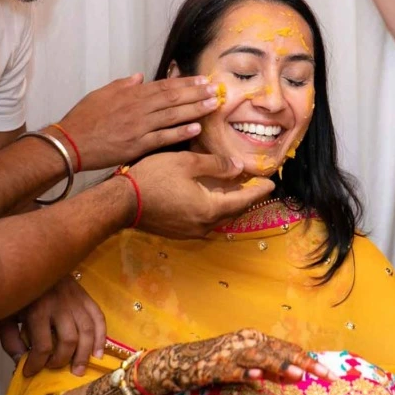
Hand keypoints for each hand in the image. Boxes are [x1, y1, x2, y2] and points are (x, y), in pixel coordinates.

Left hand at [1, 279, 107, 377]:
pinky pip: (99, 318)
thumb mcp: (4, 313)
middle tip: (53, 369)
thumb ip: (10, 339)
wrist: (29, 257)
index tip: (29, 372)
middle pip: (68, 341)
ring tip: (78, 370)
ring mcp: (75, 299)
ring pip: (87, 332)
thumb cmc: (15, 290)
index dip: (36, 364)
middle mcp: (60, 304)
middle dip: (61, 361)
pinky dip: (101, 337)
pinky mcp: (84, 295)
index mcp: (37, 309)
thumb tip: (20, 361)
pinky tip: (98, 353)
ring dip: (84, 355)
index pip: (42, 346)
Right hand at [54, 74, 216, 169]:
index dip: (185, 82)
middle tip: (215, 90)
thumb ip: (123, 85)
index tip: (202, 79)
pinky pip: (162, 138)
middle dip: (196, 93)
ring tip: (213, 105)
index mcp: (130, 95)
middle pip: (173, 98)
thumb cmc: (82, 118)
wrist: (70, 143)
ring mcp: (139, 128)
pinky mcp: (136, 146)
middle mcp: (138, 109)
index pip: (163, 86)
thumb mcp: (101, 94)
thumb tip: (140, 76)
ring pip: (172, 116)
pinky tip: (196, 128)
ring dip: (195, 110)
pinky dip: (179, 132)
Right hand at [122, 150, 274, 238]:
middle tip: (256, 186)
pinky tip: (211, 197)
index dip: (259, 191)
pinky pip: (205, 220)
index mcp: (210, 208)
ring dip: (229, 204)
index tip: (271, 183)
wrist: (123, 202)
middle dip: (247, 198)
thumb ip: (216, 165)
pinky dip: (213, 208)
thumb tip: (238, 167)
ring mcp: (191, 231)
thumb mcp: (187, 163)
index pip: (244, 200)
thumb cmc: (153, 178)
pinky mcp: (179, 232)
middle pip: (234, 212)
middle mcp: (204, 225)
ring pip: (219, 217)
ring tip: (235, 190)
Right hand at [135, 329, 316, 394]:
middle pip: (279, 351)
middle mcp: (244, 341)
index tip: (330, 375)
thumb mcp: (247, 366)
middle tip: (325, 375)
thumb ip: (272, 370)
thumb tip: (298, 376)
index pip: (288, 349)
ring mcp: (228, 353)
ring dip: (279, 366)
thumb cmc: (214, 365)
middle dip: (303, 363)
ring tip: (298, 375)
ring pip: (259, 358)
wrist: (176, 362)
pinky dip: (244, 373)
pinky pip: (231, 370)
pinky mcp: (212, 366)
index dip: (309, 360)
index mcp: (255, 339)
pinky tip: (257, 377)